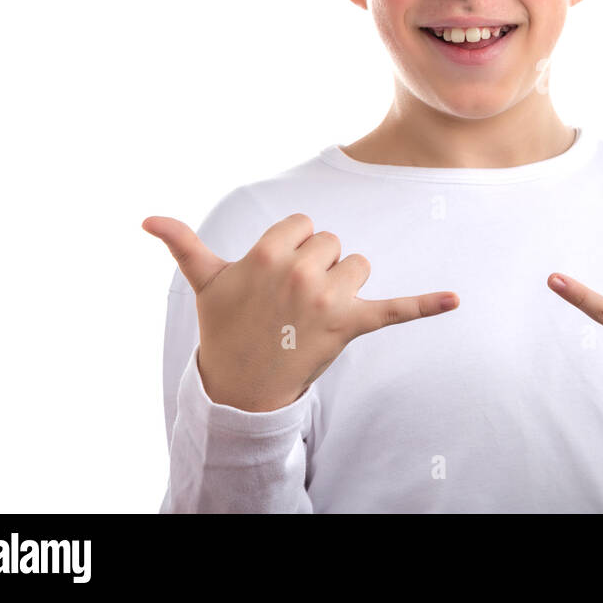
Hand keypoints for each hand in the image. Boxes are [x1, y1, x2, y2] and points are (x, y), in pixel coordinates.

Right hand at [143, 212, 458, 411]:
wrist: (241, 383)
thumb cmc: (226, 326)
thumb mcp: (204, 283)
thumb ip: (183, 245)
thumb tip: (146, 219)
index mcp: (268, 253)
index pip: (302, 225)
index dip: (289, 248)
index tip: (272, 277)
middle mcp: (299, 272)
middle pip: (330, 243)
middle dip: (314, 266)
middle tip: (289, 301)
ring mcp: (327, 300)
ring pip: (356, 265)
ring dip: (341, 284)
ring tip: (312, 314)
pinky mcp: (352, 324)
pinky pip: (395, 309)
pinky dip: (426, 305)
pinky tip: (456, 299)